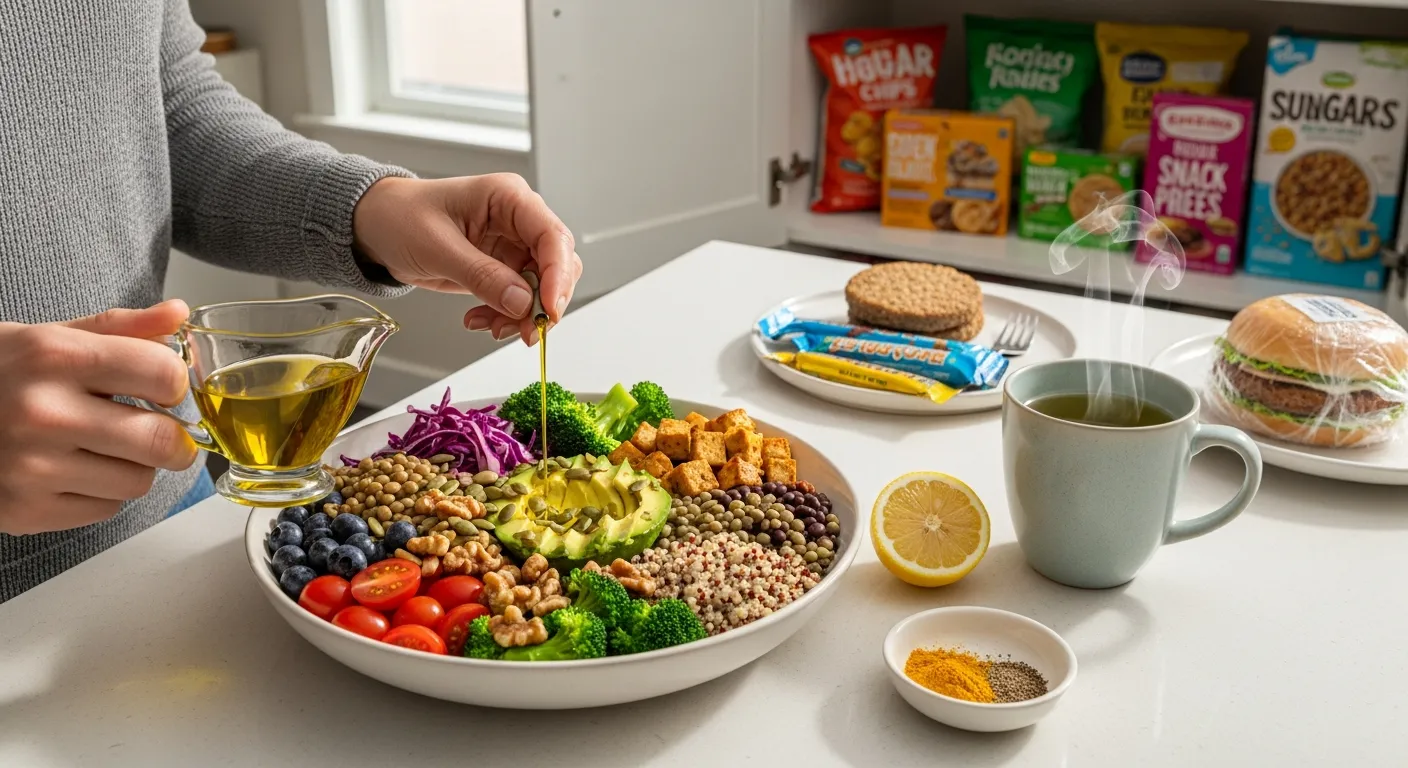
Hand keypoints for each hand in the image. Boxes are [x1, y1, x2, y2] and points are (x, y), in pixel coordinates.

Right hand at [0, 301, 198, 534]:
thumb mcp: (49, 337)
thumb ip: (121, 328)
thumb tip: (179, 314)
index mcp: (54, 357)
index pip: (162, 374)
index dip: (175, 383)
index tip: (165, 389)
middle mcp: (43, 412)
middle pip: (161, 441)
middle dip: (174, 439)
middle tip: (163, 434)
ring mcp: (31, 467)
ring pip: (138, 481)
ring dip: (134, 468)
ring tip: (104, 449)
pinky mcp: (25, 510)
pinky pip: (106, 510)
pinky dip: (102, 494)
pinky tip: (73, 471)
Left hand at [352, 174, 582, 344]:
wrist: (376, 227)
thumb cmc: (400, 218)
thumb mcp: (437, 247)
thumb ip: (482, 275)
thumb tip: (522, 302)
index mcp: (508, 198)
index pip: (552, 236)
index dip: (557, 274)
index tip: (548, 309)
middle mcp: (518, 220)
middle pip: (557, 265)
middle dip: (543, 302)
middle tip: (525, 332)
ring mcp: (513, 246)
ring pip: (541, 288)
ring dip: (523, 315)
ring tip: (491, 327)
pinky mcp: (503, 268)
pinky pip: (520, 299)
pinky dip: (506, 316)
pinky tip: (479, 320)